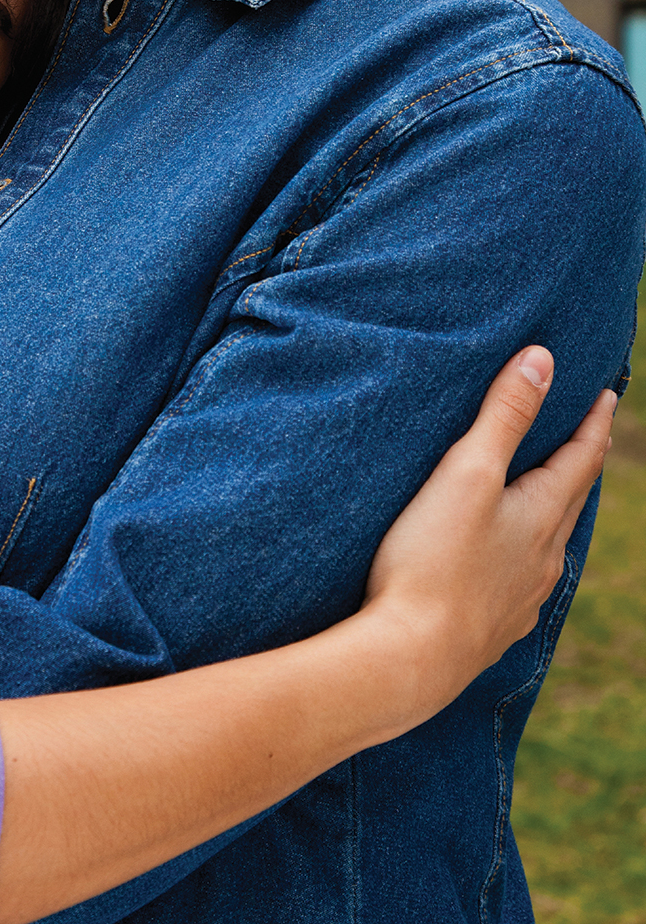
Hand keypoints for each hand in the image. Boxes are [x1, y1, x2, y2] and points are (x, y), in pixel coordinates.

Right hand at [362, 347, 613, 715]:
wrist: (411, 658)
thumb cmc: (435, 560)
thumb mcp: (468, 473)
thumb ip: (505, 416)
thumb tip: (543, 361)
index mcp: (542, 517)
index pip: (581, 459)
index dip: (594, 423)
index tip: (608, 394)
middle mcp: (543, 559)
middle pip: (572, 500)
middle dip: (580, 463)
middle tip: (585, 435)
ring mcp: (521, 598)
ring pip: (550, 543)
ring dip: (554, 511)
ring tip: (548, 496)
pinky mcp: (494, 626)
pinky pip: (524, 580)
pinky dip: (526, 555)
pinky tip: (508, 564)